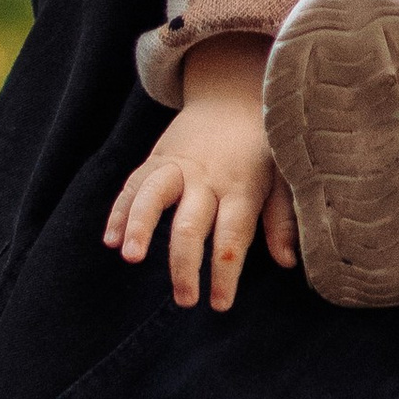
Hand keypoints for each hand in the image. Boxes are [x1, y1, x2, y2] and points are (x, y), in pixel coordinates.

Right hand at [106, 34, 298, 309]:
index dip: (225, 272)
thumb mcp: (283, 178)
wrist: (234, 95)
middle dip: (184, 264)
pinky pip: (132, 185)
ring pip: (152, 195)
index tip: (220, 304)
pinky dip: (120, 211)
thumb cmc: (263, 148)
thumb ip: (282, 219)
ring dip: (139, 225)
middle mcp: (206, 178)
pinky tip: (110, 239)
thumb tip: (287, 262)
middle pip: (190, 223)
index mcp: (241, 187)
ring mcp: (177, 166)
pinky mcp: (156, 159)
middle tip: (184, 300)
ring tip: (130, 257)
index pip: (232, 236)